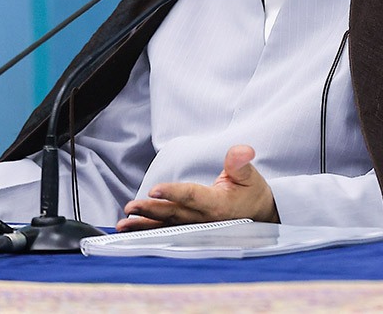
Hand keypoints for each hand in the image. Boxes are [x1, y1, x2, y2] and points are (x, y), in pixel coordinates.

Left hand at [116, 145, 277, 231]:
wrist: (259, 218)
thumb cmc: (251, 194)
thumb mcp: (250, 176)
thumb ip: (240, 164)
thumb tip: (241, 150)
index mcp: (217, 205)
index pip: (192, 196)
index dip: (173, 193)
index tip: (154, 190)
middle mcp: (204, 220)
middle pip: (173, 214)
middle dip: (150, 211)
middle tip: (130, 208)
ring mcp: (195, 228)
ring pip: (166, 226)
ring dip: (144, 226)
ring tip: (123, 224)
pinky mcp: (190, 231)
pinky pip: (167, 231)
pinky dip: (148, 232)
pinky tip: (131, 230)